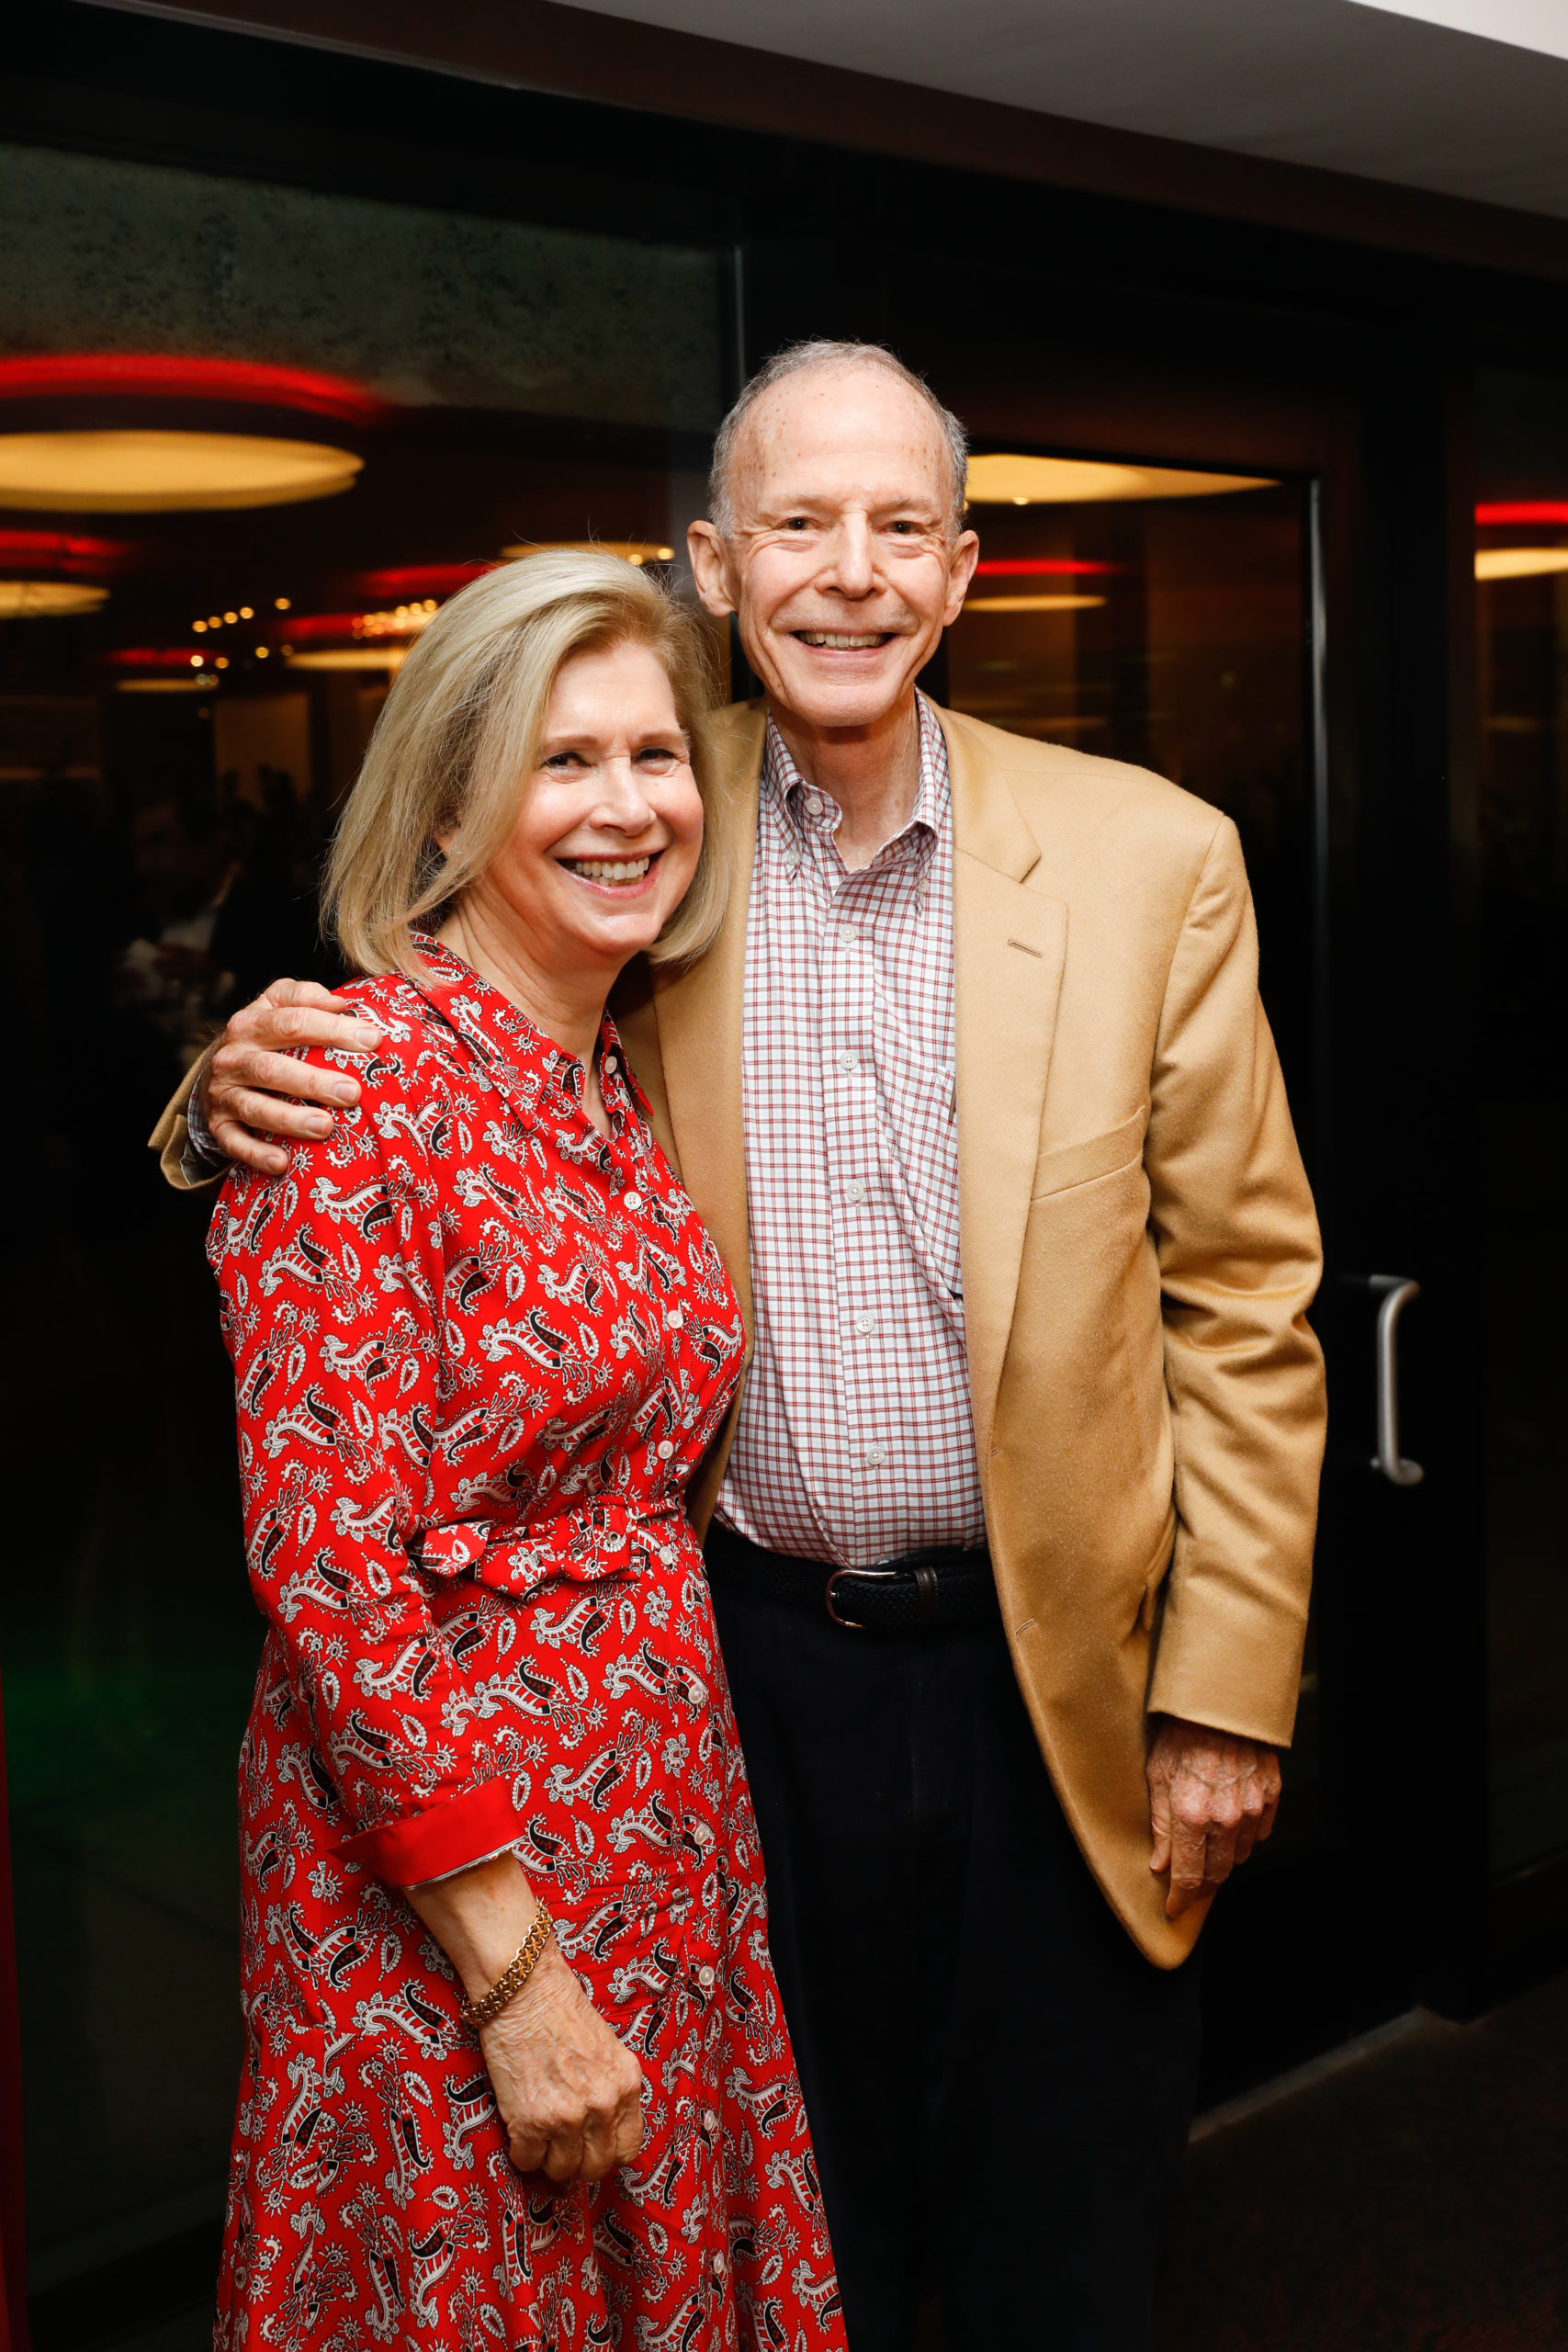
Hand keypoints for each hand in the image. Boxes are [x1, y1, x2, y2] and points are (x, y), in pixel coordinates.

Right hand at [199, 978, 383, 1176]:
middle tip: (353, 1093)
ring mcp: (224, 1094)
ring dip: (290, 1119)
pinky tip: (283, 1163)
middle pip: (273, 1069)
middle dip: (314, 1082)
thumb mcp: (277, 1006)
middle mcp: (232, 1058)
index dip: (333, 1030)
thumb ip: (305, 996)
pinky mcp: (220, 1126)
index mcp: (250, 1023)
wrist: (217, 1073)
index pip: (292, 1022)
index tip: (373, 1040)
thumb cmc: (265, 1038)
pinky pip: (234, 1143)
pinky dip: (257, 1154)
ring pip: (254, 1107)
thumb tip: (340, 1002)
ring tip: (325, 1127)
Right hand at [480, 1941, 644, 2182]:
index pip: (629, 2149)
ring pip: (562, 2171)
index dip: (607, 2152)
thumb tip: (600, 2131)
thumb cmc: (559, 2010)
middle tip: (561, 2146)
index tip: (591, 2146)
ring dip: (548, 2159)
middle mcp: (603, 2104)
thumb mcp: (606, 2049)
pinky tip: (519, 2129)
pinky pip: (528, 2161)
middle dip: (578, 2162)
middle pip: (597, 2167)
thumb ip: (610, 2089)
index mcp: (627, 2084)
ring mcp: (568, 2116)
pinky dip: (521, 2152)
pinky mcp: (531, 2121)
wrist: (522, 1988)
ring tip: (539, 2136)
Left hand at [1146, 1715, 1280, 1919]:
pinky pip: (1259, 1834)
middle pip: (1217, 1873)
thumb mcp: (1157, 1776)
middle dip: (1200, 1887)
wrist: (1220, 1700)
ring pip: (1239, 1856)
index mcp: (1192, 1815)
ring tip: (1206, 1854)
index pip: (1189, 1876)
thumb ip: (1161, 1826)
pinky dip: (1244, 1839)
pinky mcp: (1271, 1796)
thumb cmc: (1181, 1733)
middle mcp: (1225, 1818)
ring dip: (1222, 1862)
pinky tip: (1229, 1830)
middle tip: (1188, 1889)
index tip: (1173, 1908)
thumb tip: (1160, 1865)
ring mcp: (1252, 1808)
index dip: (1180, 1898)